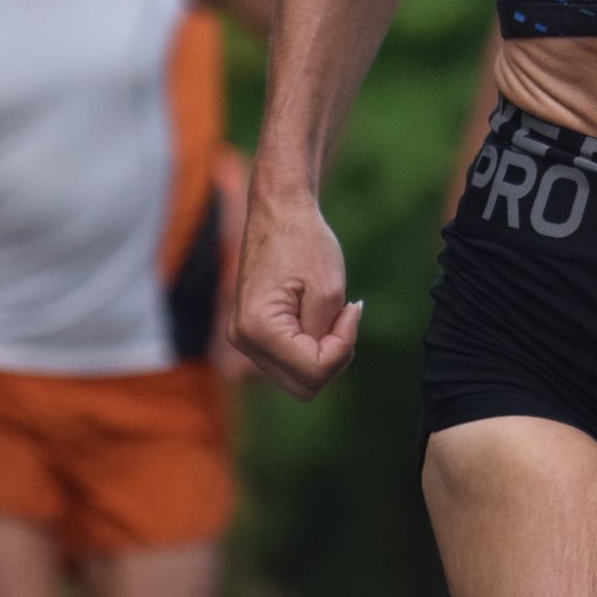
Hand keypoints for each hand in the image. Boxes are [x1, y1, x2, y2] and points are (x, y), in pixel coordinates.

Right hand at [231, 189, 361, 400]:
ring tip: (333, 312)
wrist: (279, 211)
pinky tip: (320, 315)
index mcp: (259, 330)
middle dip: (334, 357)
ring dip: (324, 352)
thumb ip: (328, 337)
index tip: (352, 307)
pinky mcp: (253, 333)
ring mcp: (245, 339)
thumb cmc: (305, 242)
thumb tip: (323, 367)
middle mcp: (245, 340)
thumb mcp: (329, 291)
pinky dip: (312, 346)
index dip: (344, 346)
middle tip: (345, 316)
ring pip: (297, 377)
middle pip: (304, 385)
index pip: (314, 372)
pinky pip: (290, 360)